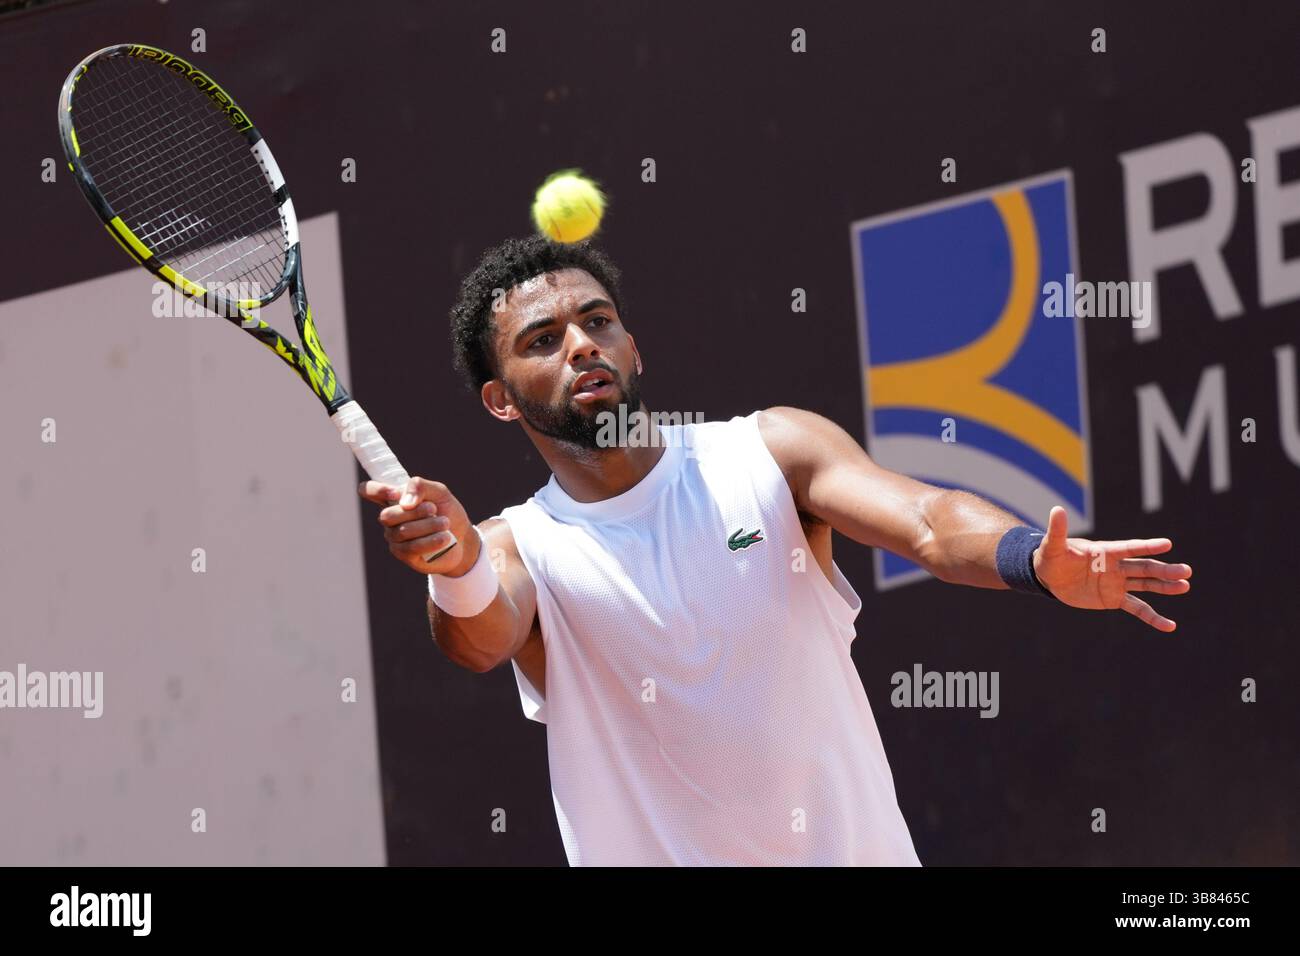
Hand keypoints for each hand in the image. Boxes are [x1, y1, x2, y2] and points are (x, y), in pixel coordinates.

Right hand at [357, 477, 475, 575]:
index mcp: (394, 499)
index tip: (396, 493)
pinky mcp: (406, 556)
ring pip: (402, 532)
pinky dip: (431, 541)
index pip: (369, 491)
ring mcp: (395, 539)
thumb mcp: (439, 492)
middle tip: (434, 509)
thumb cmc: (447, 511)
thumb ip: (421, 487)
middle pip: (387, 515)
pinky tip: (445, 538)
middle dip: (414, 512)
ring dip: (427, 526)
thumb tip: (404, 502)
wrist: (463, 537)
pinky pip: (412, 548)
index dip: (376, 490)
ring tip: (445, 523)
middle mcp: (390, 520)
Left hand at [1032, 506, 1191, 631]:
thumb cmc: (1051, 557)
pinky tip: (1169, 626)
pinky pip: (1137, 608)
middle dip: (1164, 570)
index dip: (1147, 546)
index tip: (1167, 544)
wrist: (1049, 577)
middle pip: (1144, 567)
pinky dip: (1152, 617)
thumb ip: (1057, 531)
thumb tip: (1056, 509)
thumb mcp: (1052, 546)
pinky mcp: (1114, 599)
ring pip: (1146, 584)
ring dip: (1165, 587)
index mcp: (1105, 551)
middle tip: (1187, 571)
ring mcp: (1117, 583)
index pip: (1129, 548)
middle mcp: (1116, 566)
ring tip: (1184, 586)